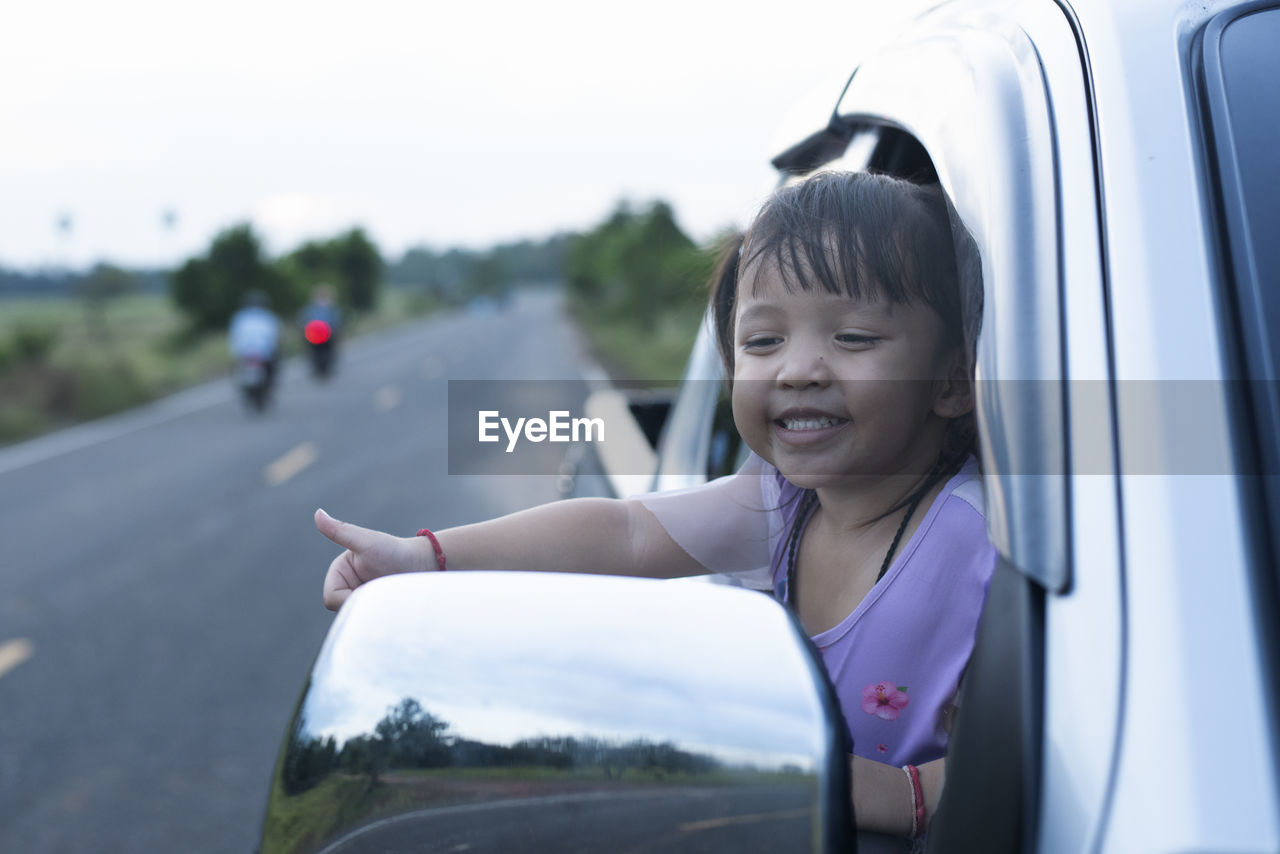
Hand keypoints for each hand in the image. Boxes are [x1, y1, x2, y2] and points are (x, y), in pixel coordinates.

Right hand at [315, 509, 434, 610]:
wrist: (423, 565)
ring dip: (372, 611)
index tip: (369, 588)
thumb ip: (341, 531)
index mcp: (339, 572)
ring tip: (389, 598)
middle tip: (384, 592)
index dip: (349, 597)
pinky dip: (378, 618)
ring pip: (356, 618)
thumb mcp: (367, 542)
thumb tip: (317, 513)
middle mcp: (346, 587)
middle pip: (343, 610)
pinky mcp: (374, 608)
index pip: (332, 597)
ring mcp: (360, 599)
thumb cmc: (395, 550)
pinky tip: (392, 607)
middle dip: (362, 605)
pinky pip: (369, 623)